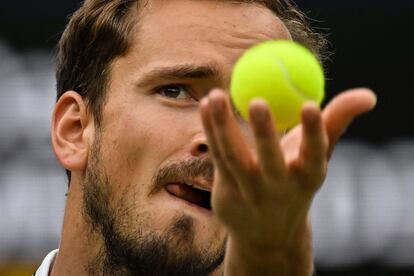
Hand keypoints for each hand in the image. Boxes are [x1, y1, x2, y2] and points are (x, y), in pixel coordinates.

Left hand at [200, 88, 375, 274]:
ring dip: (223, 126)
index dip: (313, 132)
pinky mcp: (225, 194)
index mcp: (307, 177)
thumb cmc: (294, 182)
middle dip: (265, 133)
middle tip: (258, 100)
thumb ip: (335, 122)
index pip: (314, 154)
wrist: (267, 233)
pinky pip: (216, 157)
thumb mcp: (316, 157)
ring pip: (234, 157)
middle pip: (270, 161)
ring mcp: (249, 194)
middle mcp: (279, 189)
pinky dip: (210, 131)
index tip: (310, 105)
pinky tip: (206, 105)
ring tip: (215, 96)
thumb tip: (368, 95)